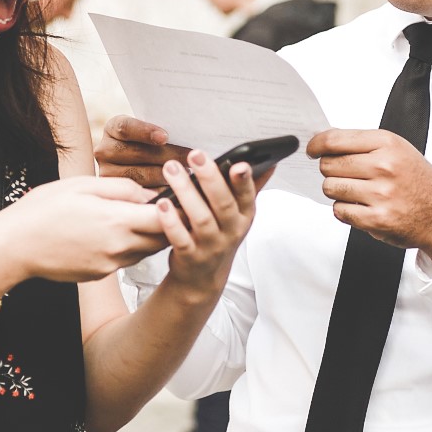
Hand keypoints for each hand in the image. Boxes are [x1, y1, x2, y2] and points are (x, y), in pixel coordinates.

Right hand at [0, 176, 166, 282]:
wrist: (14, 247)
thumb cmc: (43, 209)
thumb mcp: (82, 185)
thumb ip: (120, 188)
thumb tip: (147, 193)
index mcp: (116, 221)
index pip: (165, 218)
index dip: (177, 208)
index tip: (179, 197)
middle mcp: (118, 248)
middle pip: (162, 239)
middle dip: (168, 224)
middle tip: (167, 207)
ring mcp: (109, 265)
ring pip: (145, 251)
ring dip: (148, 236)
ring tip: (139, 218)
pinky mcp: (99, 275)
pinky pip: (124, 260)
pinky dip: (127, 247)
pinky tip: (111, 233)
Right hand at [94, 115, 189, 187]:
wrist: (134, 164)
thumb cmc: (152, 144)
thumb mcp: (151, 133)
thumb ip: (162, 133)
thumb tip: (187, 139)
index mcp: (113, 128)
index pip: (126, 127)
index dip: (145, 131)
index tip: (165, 136)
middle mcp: (104, 150)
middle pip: (136, 153)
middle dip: (166, 156)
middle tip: (190, 160)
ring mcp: (107, 173)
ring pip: (139, 176)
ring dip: (165, 176)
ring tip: (187, 176)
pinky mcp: (114, 194)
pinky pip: (139, 196)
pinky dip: (159, 194)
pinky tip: (175, 193)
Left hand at [154, 149, 258, 298]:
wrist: (202, 277)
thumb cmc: (220, 236)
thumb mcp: (239, 215)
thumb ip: (250, 188)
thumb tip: (270, 163)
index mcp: (244, 217)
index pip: (247, 196)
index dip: (244, 181)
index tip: (238, 163)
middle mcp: (231, 231)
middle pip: (223, 204)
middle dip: (210, 177)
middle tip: (195, 154)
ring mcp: (211, 246)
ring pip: (201, 218)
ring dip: (186, 192)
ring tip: (172, 169)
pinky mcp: (190, 256)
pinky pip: (181, 238)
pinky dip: (171, 221)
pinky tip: (162, 203)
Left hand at [308, 128, 431, 268]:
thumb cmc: (418, 182)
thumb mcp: (397, 150)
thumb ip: (363, 144)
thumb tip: (325, 141)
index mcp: (387, 144)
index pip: (335, 140)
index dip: (317, 145)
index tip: (312, 150)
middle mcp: (384, 166)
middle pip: (328, 164)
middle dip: (331, 171)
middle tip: (345, 176)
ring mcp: (380, 194)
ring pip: (330, 188)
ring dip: (337, 192)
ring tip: (357, 192)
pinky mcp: (377, 219)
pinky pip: (339, 211)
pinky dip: (345, 211)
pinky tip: (362, 207)